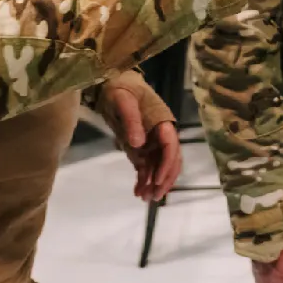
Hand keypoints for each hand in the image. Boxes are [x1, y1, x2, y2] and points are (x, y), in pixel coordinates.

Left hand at [103, 84, 181, 202]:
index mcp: (162, 122)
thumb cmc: (119, 89)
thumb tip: (139, 144)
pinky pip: (146, 167)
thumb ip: (132, 120)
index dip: (167, 165)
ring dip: (154, 183)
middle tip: (154, 197)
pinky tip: (138, 192)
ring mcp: (151, 143)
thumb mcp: (123, 101)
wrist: (112, 84)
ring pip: (159, 167)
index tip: (157, 180)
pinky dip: (143, 180)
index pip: (171, 147)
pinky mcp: (141, 149)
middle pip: (170, 161)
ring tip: (144, 198)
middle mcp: (160, 135)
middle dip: (164, 179)